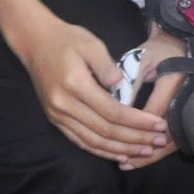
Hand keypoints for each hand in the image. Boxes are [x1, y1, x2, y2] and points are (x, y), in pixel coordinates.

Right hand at [6, 11, 170, 165]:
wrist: (34, 42)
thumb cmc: (67, 39)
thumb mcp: (90, 43)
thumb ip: (106, 64)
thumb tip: (122, 84)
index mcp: (75, 85)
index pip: (112, 111)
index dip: (138, 122)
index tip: (159, 125)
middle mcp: (64, 105)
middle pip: (105, 131)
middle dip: (135, 139)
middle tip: (159, 142)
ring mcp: (57, 115)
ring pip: (93, 142)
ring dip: (121, 150)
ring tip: (145, 152)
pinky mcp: (55, 119)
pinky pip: (81, 141)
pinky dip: (102, 151)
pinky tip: (120, 154)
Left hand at [118, 28, 187, 170]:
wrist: (181, 47)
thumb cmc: (158, 52)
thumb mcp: (141, 60)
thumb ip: (130, 82)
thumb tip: (116, 109)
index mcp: (175, 80)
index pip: (156, 109)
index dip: (136, 124)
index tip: (114, 133)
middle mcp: (187, 99)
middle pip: (167, 132)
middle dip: (143, 147)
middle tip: (121, 159)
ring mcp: (191, 111)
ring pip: (172, 141)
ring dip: (149, 155)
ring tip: (126, 163)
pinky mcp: (189, 118)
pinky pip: (175, 140)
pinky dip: (157, 151)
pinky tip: (139, 158)